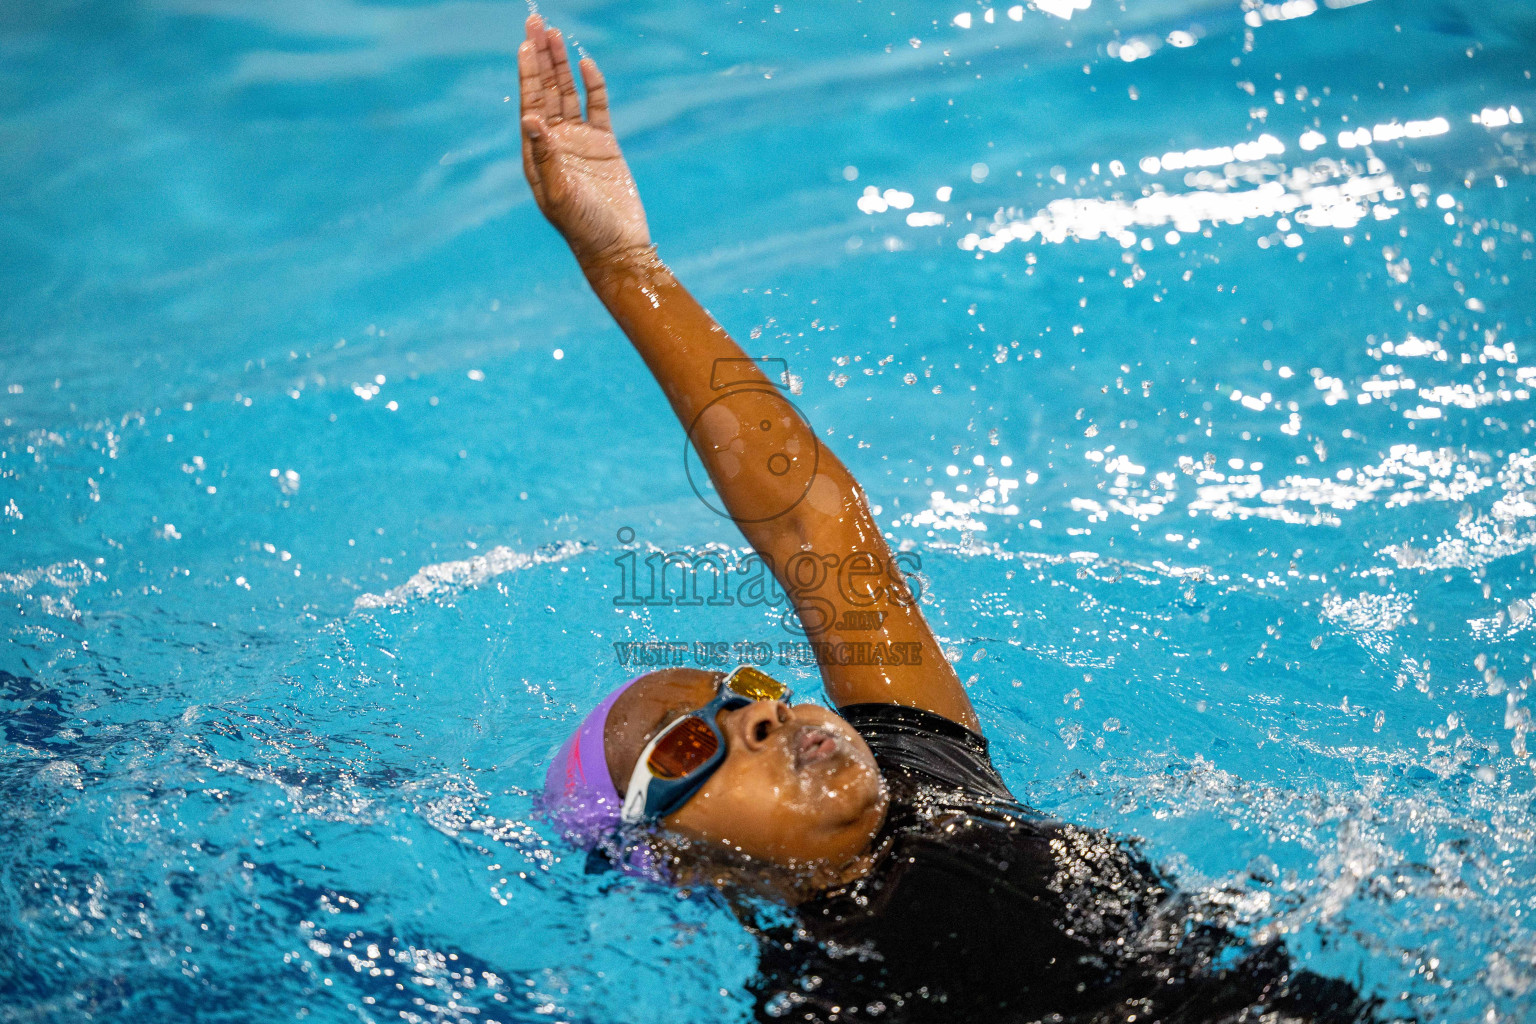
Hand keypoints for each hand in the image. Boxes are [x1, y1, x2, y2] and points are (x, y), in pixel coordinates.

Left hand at [519, 15, 651, 268]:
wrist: (618, 247)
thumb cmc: (583, 228)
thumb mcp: (560, 194)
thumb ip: (546, 157)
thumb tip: (529, 118)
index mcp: (537, 154)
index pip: (530, 104)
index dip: (528, 74)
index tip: (524, 45)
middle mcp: (555, 143)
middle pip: (546, 91)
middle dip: (540, 58)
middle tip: (536, 23)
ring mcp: (580, 142)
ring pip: (568, 94)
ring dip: (561, 64)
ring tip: (556, 33)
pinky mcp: (606, 145)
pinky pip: (597, 107)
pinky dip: (592, 86)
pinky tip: (586, 64)